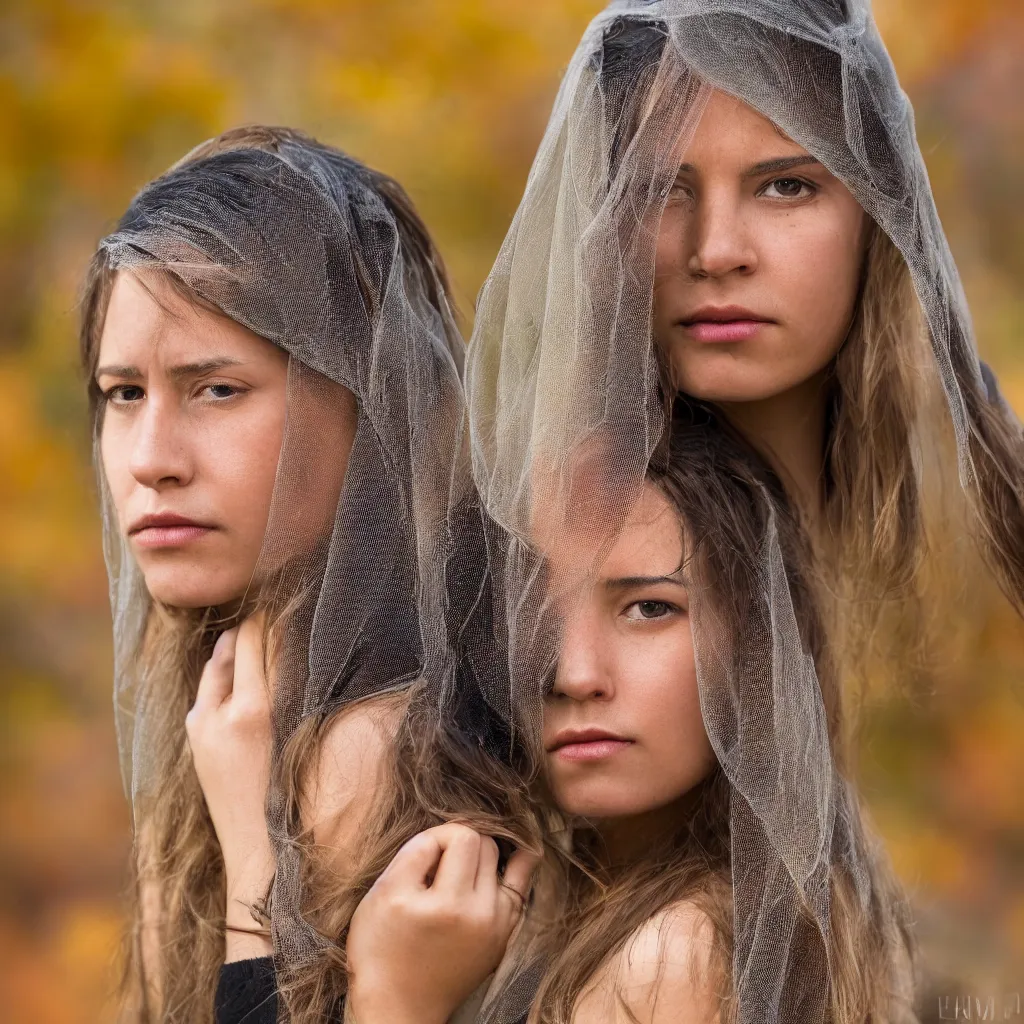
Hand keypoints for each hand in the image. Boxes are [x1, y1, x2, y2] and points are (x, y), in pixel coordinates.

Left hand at [185, 618, 274, 940]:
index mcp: (257, 712)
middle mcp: (223, 712)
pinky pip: (208, 690)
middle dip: (255, 621)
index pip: (264, 641)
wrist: (260, 855)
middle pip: (238, 644)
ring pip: (217, 663)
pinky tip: (234, 663)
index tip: (290, 596)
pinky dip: (222, 671)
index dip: (277, 615)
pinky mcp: (196, 738)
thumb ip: (304, 693)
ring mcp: (203, 725)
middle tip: (273, 600)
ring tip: (253, 625)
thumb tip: (313, 654)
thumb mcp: (305, 740)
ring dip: (234, 643)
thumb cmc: (298, 801)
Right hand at [346, 823, 538, 1023]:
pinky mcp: (505, 935)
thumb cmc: (381, 951)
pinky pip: (521, 886)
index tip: (422, 854)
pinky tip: (509, 856)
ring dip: (478, 857)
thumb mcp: (383, 893)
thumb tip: (442, 833)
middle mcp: (481, 914)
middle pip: (485, 845)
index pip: (462, 836)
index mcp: (449, 905)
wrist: (398, 1007)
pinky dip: (515, 867)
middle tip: (435, 864)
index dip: (439, 835)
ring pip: (500, 861)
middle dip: (458, 844)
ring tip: (456, 870)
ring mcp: (498, 926)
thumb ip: (415, 852)